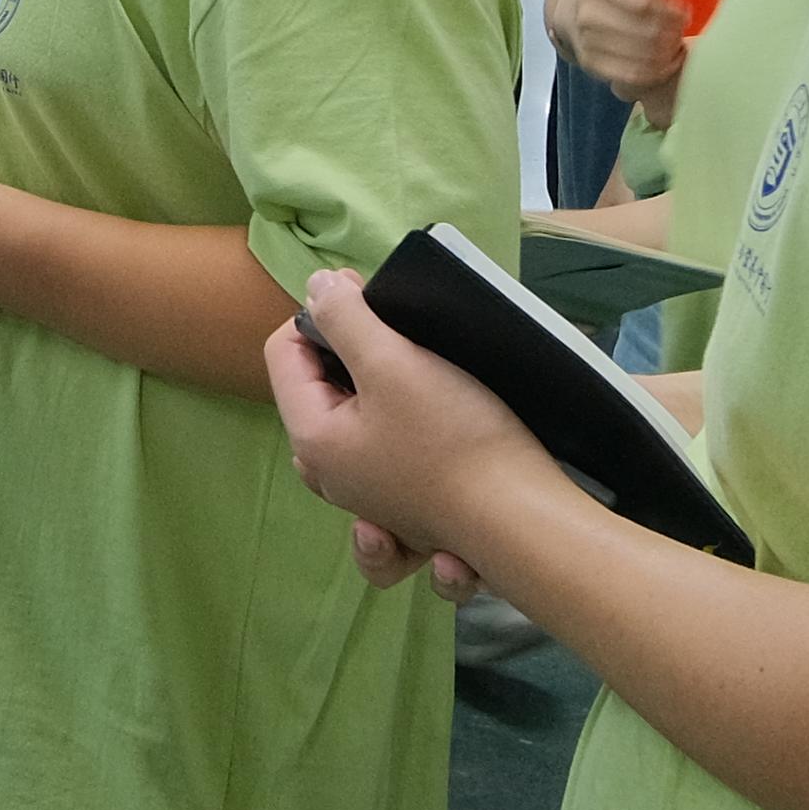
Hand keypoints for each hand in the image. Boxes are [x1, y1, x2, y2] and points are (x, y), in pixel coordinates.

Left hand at [267, 268, 560, 602]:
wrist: (524, 522)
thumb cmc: (457, 441)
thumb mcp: (395, 364)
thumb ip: (346, 320)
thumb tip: (316, 288)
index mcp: (313, 441)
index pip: (284, 356)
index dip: (319, 314)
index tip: (363, 296)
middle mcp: (331, 477)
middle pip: (318, 393)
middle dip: (350, 355)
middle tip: (398, 337)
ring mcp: (370, 500)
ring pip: (352, 431)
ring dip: (374, 396)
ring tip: (404, 380)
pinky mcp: (411, 514)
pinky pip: (388, 465)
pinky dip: (400, 443)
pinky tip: (418, 434)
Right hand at [546, 0, 694, 100]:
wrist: (574, 10)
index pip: (644, 2)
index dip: (671, 9)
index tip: (682, 11)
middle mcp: (587, 15)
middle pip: (647, 32)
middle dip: (674, 33)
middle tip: (681, 30)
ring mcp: (587, 43)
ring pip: (644, 56)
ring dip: (669, 53)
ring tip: (676, 45)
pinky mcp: (591, 65)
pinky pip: (633, 75)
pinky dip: (657, 72)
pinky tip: (666, 62)